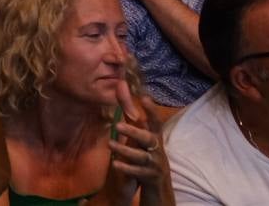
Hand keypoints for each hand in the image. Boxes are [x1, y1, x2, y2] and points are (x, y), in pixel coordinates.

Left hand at [104, 79, 167, 203]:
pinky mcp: (150, 177)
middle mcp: (157, 148)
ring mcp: (155, 164)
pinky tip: (114, 164)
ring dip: (125, 151)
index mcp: (155, 136)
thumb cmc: (147, 151)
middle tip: (117, 125)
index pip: (155, 121)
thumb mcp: (139, 133)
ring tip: (110, 144)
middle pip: (148, 138)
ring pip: (141, 157)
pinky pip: (138, 172)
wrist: (158, 184)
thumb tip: (120, 84)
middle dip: (134, 132)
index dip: (151, 110)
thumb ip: (129, 110)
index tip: (145, 98)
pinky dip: (127, 168)